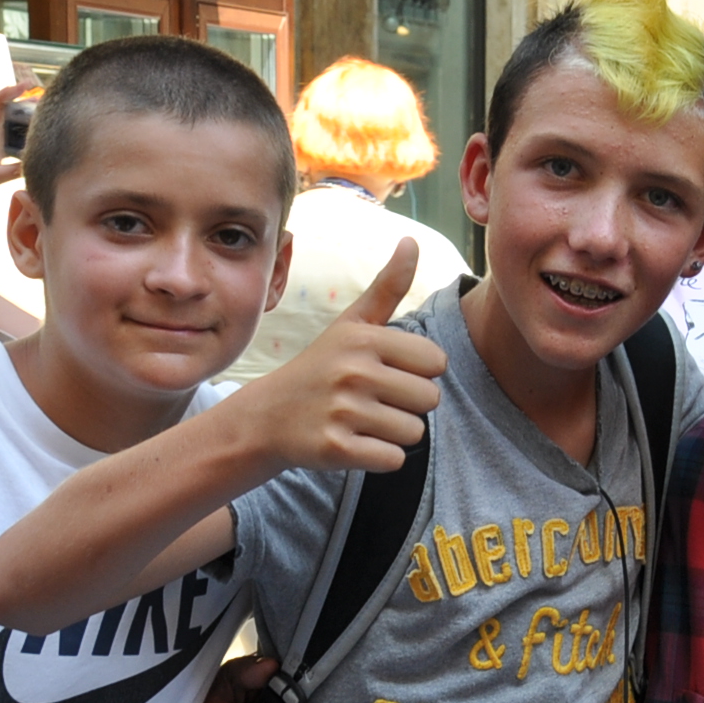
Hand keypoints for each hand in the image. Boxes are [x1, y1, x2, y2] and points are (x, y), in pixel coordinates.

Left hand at [0, 82, 24, 230]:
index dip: (3, 95)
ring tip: (40, 103)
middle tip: (36, 90)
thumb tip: (30, 162)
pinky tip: (36, 125)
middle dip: (16, 96)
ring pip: (6, 118)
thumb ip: (9, 171)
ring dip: (21, 109)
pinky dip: (23, 125)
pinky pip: (11, 132)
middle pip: (0, 108)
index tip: (20, 87)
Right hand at [233, 247, 444, 473]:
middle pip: (431, 400)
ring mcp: (343, 411)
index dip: (418, 372)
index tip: (386, 372)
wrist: (266, 418)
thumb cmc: (321, 367)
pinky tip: (354, 442)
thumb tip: (412, 241)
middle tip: (372, 400)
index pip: (437, 362)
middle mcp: (353, 372)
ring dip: (394, 432)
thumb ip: (387, 287)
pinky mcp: (336, 448)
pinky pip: (394, 460)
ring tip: (361, 420)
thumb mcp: (351, 324)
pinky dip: (380, 457)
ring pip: (415, 432)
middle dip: (408, 404)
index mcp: (364, 339)